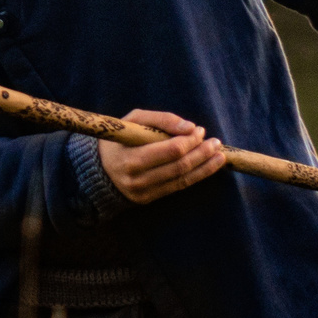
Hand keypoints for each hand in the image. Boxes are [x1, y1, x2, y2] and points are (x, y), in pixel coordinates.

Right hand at [99, 110, 228, 204]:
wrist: (97, 168)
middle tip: (215, 142)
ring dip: (204, 167)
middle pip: (179, 166)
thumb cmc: (119, 138)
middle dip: (201, 153)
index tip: (198, 130)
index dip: (189, 141)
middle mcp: (137, 179)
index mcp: (130, 158)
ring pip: (182, 179)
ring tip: (219, 155)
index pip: (170, 151)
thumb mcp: (133, 120)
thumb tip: (190, 127)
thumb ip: (161, 119)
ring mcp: (143, 192)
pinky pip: (177, 187)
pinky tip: (209, 167)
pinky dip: (196, 176)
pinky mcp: (149, 199)